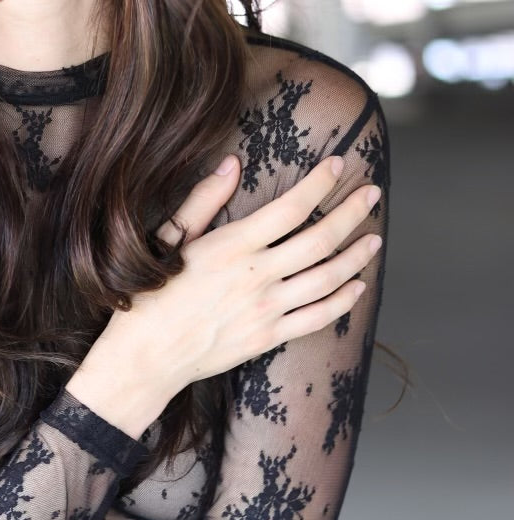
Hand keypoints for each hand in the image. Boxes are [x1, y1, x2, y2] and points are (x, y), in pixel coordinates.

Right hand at [98, 153, 380, 389]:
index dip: (320, 183)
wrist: (145, 356)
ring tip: (374, 238)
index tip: (338, 164)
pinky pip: (318, 318)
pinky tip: (357, 286)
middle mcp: (256, 276)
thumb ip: (204, 200)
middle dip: (352, 212)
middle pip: (320, 239)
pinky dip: (343, 301)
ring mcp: (266, 309)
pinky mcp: (268, 337)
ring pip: (328, 278)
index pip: (290, 208)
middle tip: (372, 192)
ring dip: (357, 256)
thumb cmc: (151, 295)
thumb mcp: (170, 239)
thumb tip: (232, 164)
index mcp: (232, 246)